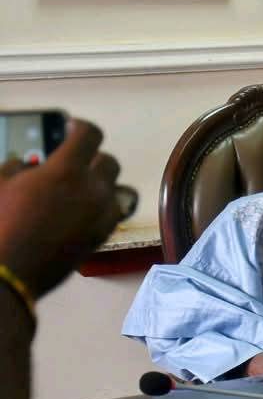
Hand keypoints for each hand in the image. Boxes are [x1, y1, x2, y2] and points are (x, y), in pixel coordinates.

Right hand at [0, 120, 134, 297]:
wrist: (10, 272)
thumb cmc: (0, 224)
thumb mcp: (0, 184)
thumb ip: (18, 167)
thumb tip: (29, 164)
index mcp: (68, 170)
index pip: (90, 135)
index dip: (80, 126)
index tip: (71, 127)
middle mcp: (93, 189)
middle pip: (108, 161)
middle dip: (92, 158)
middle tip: (74, 161)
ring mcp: (103, 214)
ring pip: (116, 188)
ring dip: (100, 184)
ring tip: (80, 188)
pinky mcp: (103, 235)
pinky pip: (113, 212)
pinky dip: (102, 206)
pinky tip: (82, 209)